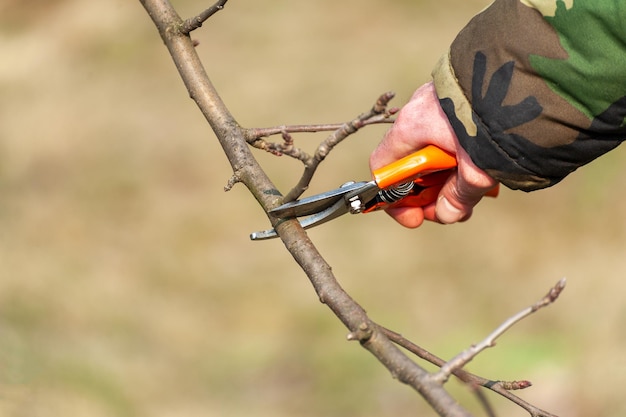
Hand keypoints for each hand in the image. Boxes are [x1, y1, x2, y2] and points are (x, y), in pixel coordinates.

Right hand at [370, 82, 496, 227]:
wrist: (531, 76)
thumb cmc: (495, 121)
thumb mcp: (477, 168)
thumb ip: (458, 195)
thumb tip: (445, 214)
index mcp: (412, 126)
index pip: (384, 166)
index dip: (393, 197)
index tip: (414, 215)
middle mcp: (420, 111)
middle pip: (412, 163)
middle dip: (430, 193)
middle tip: (450, 210)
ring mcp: (442, 102)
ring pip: (436, 151)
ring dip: (450, 178)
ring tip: (476, 193)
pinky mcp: (465, 98)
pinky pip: (454, 135)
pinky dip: (465, 156)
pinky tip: (488, 168)